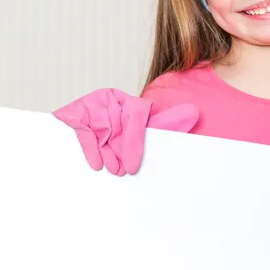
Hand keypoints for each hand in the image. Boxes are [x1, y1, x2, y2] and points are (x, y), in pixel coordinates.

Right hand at [53, 88, 198, 175]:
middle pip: (116, 125)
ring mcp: (91, 104)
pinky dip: (88, 148)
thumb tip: (194, 113)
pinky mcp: (74, 113)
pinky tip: (96, 164)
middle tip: (122, 171)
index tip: (133, 166)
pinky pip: (81, 130)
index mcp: (131, 101)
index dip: (134, 143)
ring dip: (104, 151)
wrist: (99, 132)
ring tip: (112, 169)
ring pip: (98, 129)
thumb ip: (170, 123)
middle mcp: (111, 98)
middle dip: (119, 150)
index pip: (135, 117)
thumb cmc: (126, 136)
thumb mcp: (148, 131)